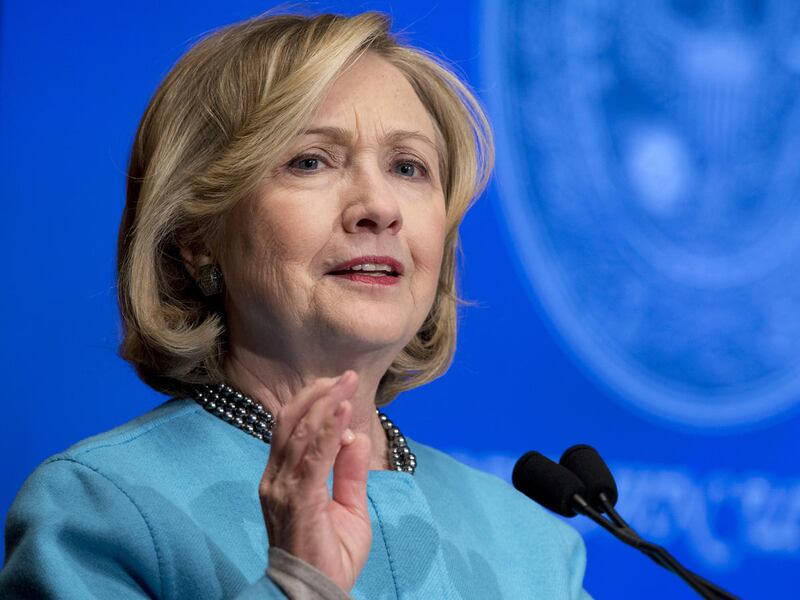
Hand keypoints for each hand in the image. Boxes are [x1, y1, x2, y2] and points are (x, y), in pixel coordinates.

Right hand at [258, 371, 371, 592]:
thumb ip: (349, 472)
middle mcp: (276, 479)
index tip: (340, 386)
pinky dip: (329, 430)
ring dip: (326, 404)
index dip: (315, 404)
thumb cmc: (328, 556)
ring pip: (301, 432)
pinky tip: (343, 412)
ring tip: (346, 383)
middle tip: (345, 376)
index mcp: (283, 478)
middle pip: (292, 422)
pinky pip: (313, 456)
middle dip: (319, 395)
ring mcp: (282, 488)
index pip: (292, 429)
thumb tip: (357, 436)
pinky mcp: (297, 499)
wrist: (312, 595)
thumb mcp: (348, 507)